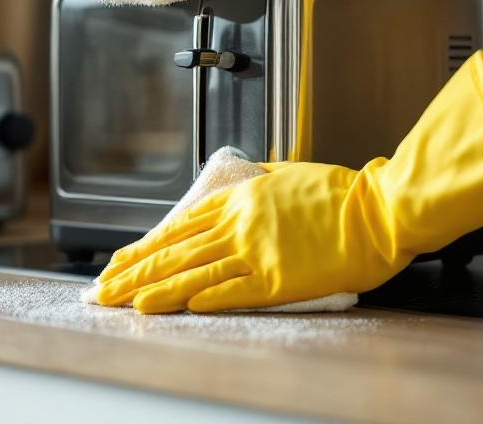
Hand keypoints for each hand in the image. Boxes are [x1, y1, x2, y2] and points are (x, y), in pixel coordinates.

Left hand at [93, 161, 409, 313]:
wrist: (378, 210)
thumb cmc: (337, 193)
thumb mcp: (284, 175)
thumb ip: (252, 186)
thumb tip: (232, 190)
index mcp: (238, 199)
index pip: (178, 226)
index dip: (145, 245)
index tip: (120, 259)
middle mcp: (239, 224)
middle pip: (175, 251)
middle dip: (134, 270)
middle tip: (104, 287)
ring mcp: (257, 252)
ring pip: (194, 273)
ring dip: (156, 289)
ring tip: (125, 302)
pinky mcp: (278, 280)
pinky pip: (233, 291)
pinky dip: (202, 299)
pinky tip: (176, 307)